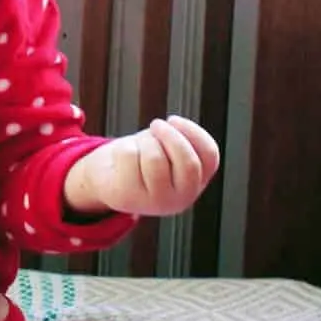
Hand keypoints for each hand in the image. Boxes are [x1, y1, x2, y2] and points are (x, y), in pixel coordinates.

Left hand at [63, 115, 219, 218]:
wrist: (110, 180)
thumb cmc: (143, 158)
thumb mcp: (168, 149)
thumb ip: (178, 142)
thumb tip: (171, 131)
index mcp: (197, 183)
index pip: (209, 156)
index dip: (193, 132)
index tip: (173, 119)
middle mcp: (182, 198)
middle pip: (188, 161)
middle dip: (171, 135)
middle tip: (156, 124)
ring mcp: (156, 201)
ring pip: (155, 158)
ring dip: (145, 141)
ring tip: (139, 145)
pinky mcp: (130, 197)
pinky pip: (130, 156)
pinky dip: (123, 147)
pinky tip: (122, 158)